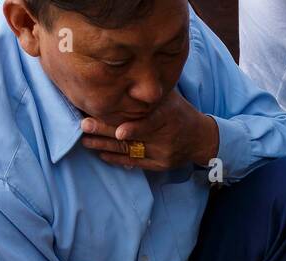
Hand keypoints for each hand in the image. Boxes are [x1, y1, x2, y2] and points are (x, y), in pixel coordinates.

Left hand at [81, 90, 219, 170]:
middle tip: (84, 126)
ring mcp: (163, 152)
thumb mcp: (170, 97)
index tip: (117, 129)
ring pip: (130, 150)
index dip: (134, 128)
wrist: (200, 138)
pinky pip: (136, 163)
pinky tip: (102, 154)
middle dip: (106, 131)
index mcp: (168, 116)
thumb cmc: (179, 112)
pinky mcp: (161, 164)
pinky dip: (118, 159)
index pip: (150, 123)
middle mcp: (165, 137)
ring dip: (105, 146)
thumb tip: (124, 70)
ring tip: (85, 141)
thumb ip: (150, 91)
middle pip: (133, 136)